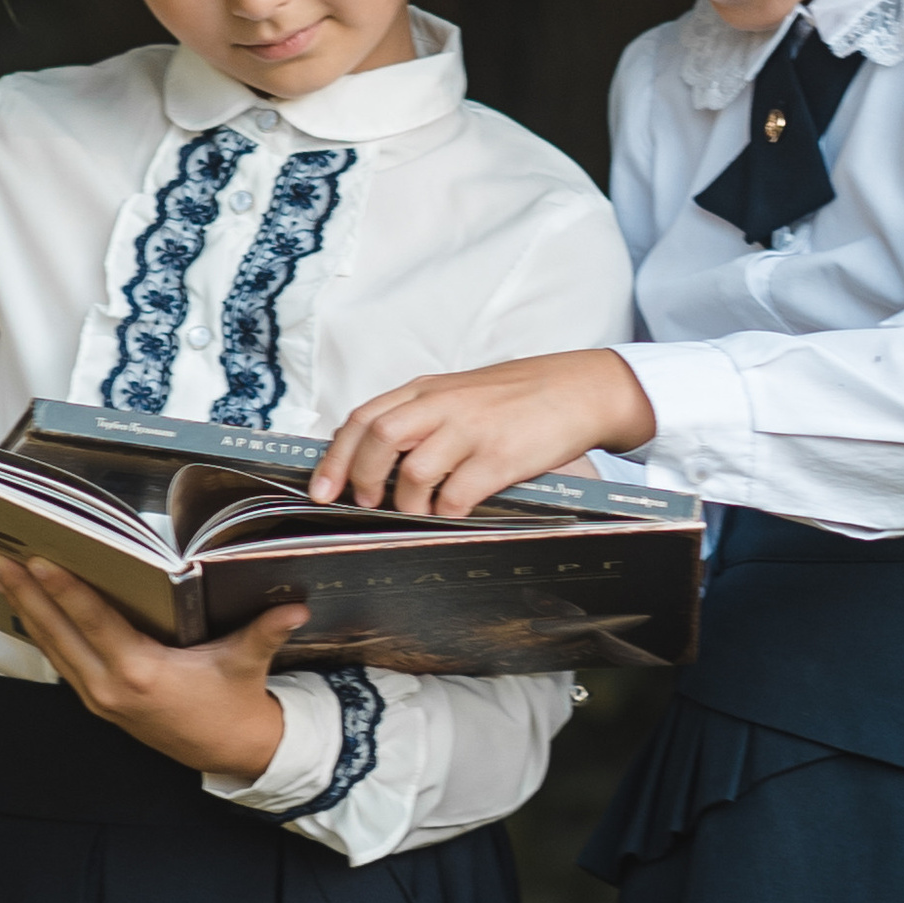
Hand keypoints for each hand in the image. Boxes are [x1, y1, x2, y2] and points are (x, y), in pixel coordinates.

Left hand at [0, 555, 305, 779]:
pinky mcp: (98, 703)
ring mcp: (99, 698)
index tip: (37, 560)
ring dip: (24, 609)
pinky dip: (42, 632)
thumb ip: (265, 631)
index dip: (64, 590)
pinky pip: (61, 661)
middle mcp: (111, 687)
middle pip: (58, 632)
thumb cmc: (234, 701)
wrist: (230, 752)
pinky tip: (27, 608)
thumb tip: (296, 608)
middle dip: (24, 594)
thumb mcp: (247, 662)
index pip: (94, 622)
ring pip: (52, 647)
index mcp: (142, 673)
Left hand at [308, 350, 659, 518]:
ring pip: (413, 472)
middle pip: (378, 439)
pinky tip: (455, 513)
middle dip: (362, 479)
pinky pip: (457, 494)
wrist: (580, 389)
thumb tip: (375, 461)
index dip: (336, 457)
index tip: (322, 490)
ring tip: (418, 513)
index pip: (363, 418)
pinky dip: (446, 512)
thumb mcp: (460, 394)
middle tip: (368, 503)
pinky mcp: (500, 456)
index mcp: (427, 389)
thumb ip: (421, 416)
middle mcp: (443, 404)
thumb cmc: (518, 398)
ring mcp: (472, 429)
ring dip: (407, 503)